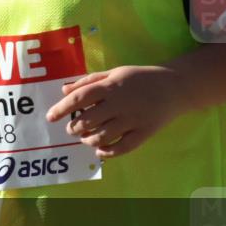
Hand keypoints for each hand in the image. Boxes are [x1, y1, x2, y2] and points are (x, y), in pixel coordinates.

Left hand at [46, 65, 186, 158]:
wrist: (175, 86)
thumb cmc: (139, 78)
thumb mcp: (113, 73)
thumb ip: (88, 82)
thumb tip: (64, 90)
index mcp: (111, 87)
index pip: (79, 99)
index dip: (62, 109)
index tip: (50, 117)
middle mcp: (120, 103)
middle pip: (88, 120)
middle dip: (74, 128)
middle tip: (72, 129)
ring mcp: (133, 119)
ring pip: (103, 136)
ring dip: (88, 140)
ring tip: (85, 138)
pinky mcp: (145, 132)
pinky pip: (123, 147)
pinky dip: (108, 152)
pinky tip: (100, 150)